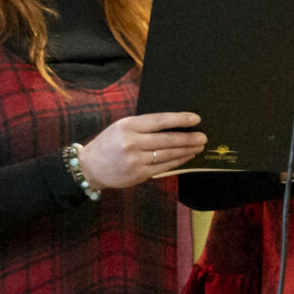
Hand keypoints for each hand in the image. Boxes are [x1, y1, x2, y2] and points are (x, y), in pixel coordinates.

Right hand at [81, 112, 205, 187]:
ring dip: (187, 151)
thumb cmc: (108, 144)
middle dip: (188, 138)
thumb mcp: (121, 127)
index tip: (196, 119)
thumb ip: (143, 126)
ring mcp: (136, 160)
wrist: (90, 167)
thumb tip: (173, 125)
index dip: (179, 119)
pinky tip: (187, 157)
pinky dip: (178, 161)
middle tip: (203, 137)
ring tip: (198, 146)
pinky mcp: (139, 174)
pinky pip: (164, 167)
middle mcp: (132, 143)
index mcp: (128, 126)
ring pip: (168, 154)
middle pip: (167, 140)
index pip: (159, 121)